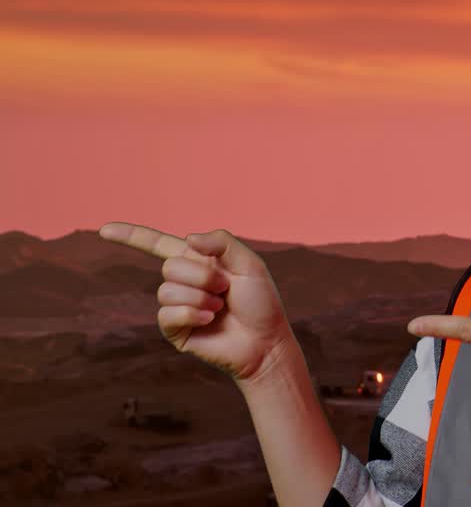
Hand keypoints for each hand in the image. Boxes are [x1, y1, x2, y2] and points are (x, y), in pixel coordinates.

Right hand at [99, 222, 293, 386]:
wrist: (265, 342)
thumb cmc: (260, 303)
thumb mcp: (250, 264)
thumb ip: (222, 243)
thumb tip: (187, 238)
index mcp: (198, 261)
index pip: (157, 244)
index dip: (131, 236)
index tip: (104, 229)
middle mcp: (183, 282)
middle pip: (170, 267)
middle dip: (203, 276)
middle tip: (226, 289)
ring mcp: (176, 306)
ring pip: (167, 290)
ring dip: (200, 297)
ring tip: (220, 307)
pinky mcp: (174, 330)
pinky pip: (167, 313)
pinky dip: (192, 313)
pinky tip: (209, 320)